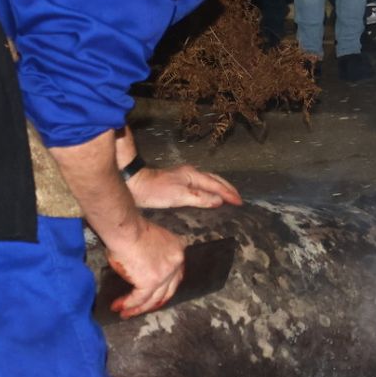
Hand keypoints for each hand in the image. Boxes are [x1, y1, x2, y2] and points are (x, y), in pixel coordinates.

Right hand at [104, 220, 185, 317]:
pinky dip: (129, 304)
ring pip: (153, 298)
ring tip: (125, 313)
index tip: (154, 296)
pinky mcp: (151, 281)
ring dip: (138, 308)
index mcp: (177, 250)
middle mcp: (176, 263)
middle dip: (153, 303)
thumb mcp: (151, 242)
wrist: (125, 229)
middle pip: (167, 291)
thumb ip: (154, 257)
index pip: (175, 276)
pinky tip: (120, 307)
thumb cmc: (131, 230)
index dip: (164, 288)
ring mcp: (165, 274)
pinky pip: (139, 298)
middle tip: (140, 309)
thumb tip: (143, 272)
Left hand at [127, 164, 242, 209]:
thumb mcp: (179, 196)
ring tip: (229, 196)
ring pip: (209, 181)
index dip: (229, 194)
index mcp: (193, 176)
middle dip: (228, 188)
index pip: (217, 185)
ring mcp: (185, 176)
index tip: (240, 203)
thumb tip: (219, 200)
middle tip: (239, 198)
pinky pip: (201, 185)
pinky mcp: (178, 182)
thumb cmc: (156, 191)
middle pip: (215, 179)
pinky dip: (210, 189)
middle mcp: (191, 173)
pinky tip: (210, 196)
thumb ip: (200, 197)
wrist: (135, 184)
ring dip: (220, 188)